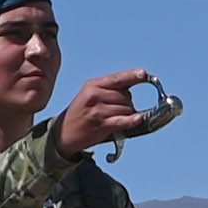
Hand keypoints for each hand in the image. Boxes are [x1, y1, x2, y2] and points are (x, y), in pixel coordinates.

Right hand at [49, 71, 166, 161]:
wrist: (63, 133)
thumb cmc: (80, 114)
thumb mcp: (89, 95)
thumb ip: (108, 90)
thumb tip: (132, 88)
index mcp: (92, 85)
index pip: (117, 78)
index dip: (133, 76)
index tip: (144, 74)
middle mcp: (94, 95)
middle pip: (125, 95)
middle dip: (128, 102)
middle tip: (120, 110)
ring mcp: (97, 110)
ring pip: (126, 108)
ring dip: (128, 114)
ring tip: (117, 119)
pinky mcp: (100, 124)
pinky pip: (122, 120)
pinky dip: (132, 120)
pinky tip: (138, 119)